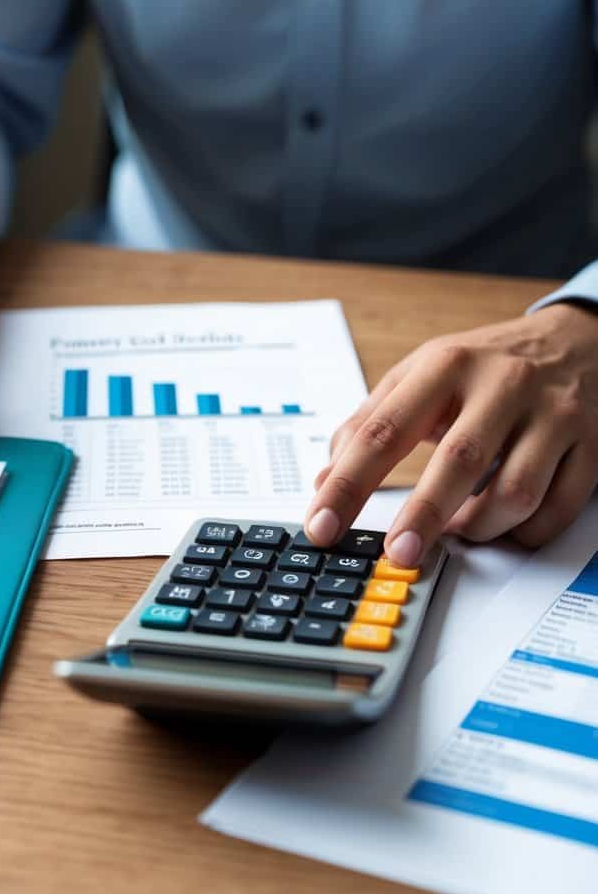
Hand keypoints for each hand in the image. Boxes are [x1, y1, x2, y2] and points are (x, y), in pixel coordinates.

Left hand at [303, 303, 597, 566]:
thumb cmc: (486, 365)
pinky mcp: (590, 443)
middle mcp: (501, 384)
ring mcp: (551, 413)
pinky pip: (557, 508)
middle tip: (398, 554)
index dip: (348, 484)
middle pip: (457, 461)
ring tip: (458, 529)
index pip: (384, 429)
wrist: (577, 339)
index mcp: (445, 364)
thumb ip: (369, 422)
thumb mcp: (422, 373)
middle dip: (423, 516)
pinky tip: (505, 526)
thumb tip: (325, 482)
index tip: (321, 525)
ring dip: (480, 526)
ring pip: (515, 493)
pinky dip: (525, 531)